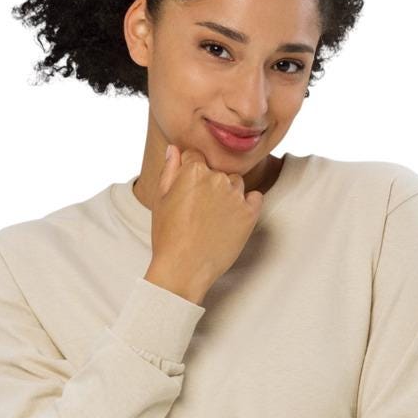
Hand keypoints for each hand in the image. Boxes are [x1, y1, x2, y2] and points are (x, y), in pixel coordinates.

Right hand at [144, 143, 264, 303]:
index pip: (197, 157)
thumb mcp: (161, 199)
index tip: (189, 192)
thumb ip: (170, 170)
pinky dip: (248, 204)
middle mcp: (217, 178)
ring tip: (214, 219)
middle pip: (218, 171)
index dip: (191, 174)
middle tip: (200, 211)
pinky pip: (256, 198)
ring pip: (236, 184)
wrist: (184, 268)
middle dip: (210, 185)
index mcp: (194, 170)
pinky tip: (233, 219)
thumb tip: (175, 149)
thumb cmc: (168, 237)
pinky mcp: (249, 214)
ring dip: (228, 194)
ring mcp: (235, 195)